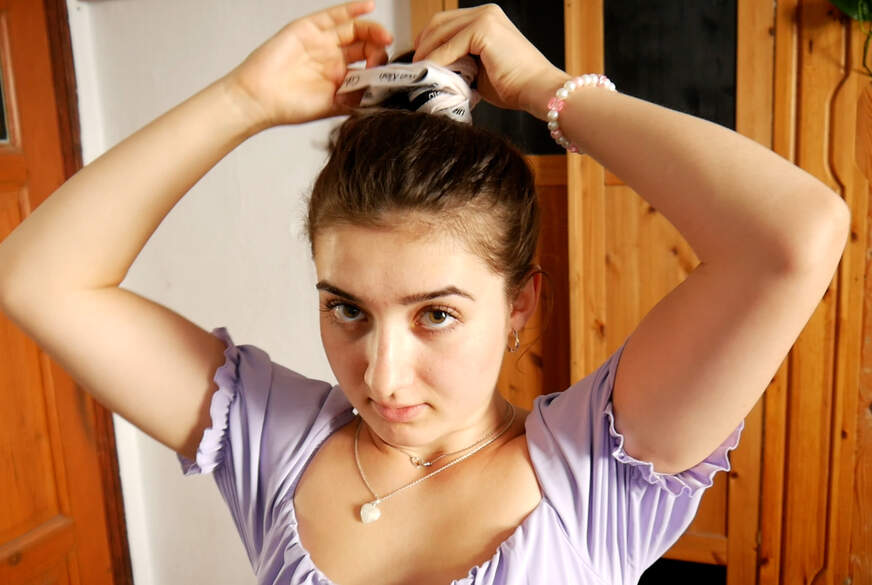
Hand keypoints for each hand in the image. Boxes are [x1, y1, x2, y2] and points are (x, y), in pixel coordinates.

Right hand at [224, 1, 392, 128]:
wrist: (260, 99)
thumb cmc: (290, 107)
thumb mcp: (332, 107)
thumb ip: (357, 100)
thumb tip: (385, 97)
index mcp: (340, 79)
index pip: (368, 68)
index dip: (380, 69)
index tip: (385, 77)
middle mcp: (333, 59)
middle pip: (365, 47)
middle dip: (379, 50)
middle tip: (383, 57)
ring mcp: (322, 43)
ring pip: (354, 30)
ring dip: (372, 30)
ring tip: (384, 37)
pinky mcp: (309, 29)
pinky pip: (334, 16)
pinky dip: (352, 9)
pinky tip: (369, 7)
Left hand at [412, 4, 567, 117]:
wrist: (538, 90)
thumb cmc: (514, 86)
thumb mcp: (479, 70)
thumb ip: (459, 62)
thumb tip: (434, 69)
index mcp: (487, 18)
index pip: (447, 22)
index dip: (429, 40)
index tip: (419, 60)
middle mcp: (486, 12)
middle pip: (440, 22)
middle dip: (423, 43)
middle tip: (414, 65)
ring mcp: (485, 17)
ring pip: (441, 31)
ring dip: (426, 52)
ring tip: (418, 71)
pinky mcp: (484, 28)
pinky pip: (449, 45)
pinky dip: (437, 60)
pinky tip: (430, 73)